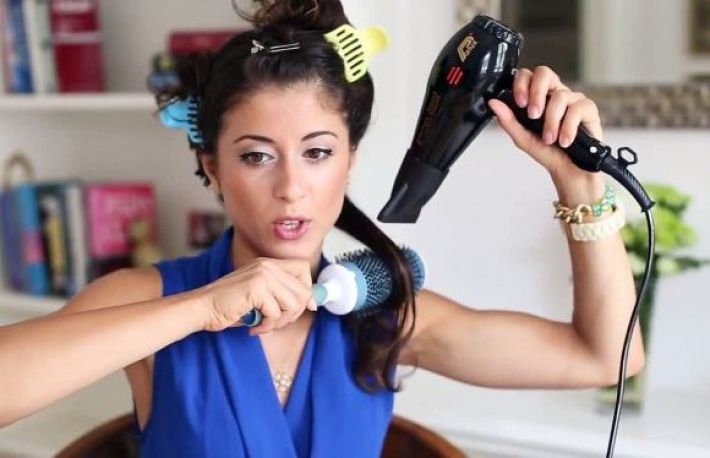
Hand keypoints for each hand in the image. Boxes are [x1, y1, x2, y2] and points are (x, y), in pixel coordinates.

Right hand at [198, 258, 316, 334]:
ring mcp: (262, 275)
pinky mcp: (257, 288)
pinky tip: (253, 327)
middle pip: (303, 290)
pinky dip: (267, 326)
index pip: (303, 269)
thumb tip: (312, 303)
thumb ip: (282, 295)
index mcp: (268, 264)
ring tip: (263, 325)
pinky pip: (276, 313)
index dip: (307, 290)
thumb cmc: (229, 306)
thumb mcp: (260, 296)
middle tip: (275, 322)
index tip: (306, 307)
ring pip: (293, 304)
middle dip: (293, 313)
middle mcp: (267, 265)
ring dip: (280, 322)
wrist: (201, 308)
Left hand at [488, 66, 603, 181]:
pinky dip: (568, 127)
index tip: (520, 103)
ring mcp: (572, 99)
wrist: (567, 169)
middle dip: (536, 94)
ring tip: (550, 139)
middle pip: (544, 73)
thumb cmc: (546, 151)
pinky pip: (577, 108)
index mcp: (537, 97)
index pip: (527, 75)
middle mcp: (555, 93)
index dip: (521, 84)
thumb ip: (508, 120)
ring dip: (552, 121)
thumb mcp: (522, 137)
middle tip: (533, 115)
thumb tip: (493, 103)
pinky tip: (564, 140)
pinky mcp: (588, 108)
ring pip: (560, 96)